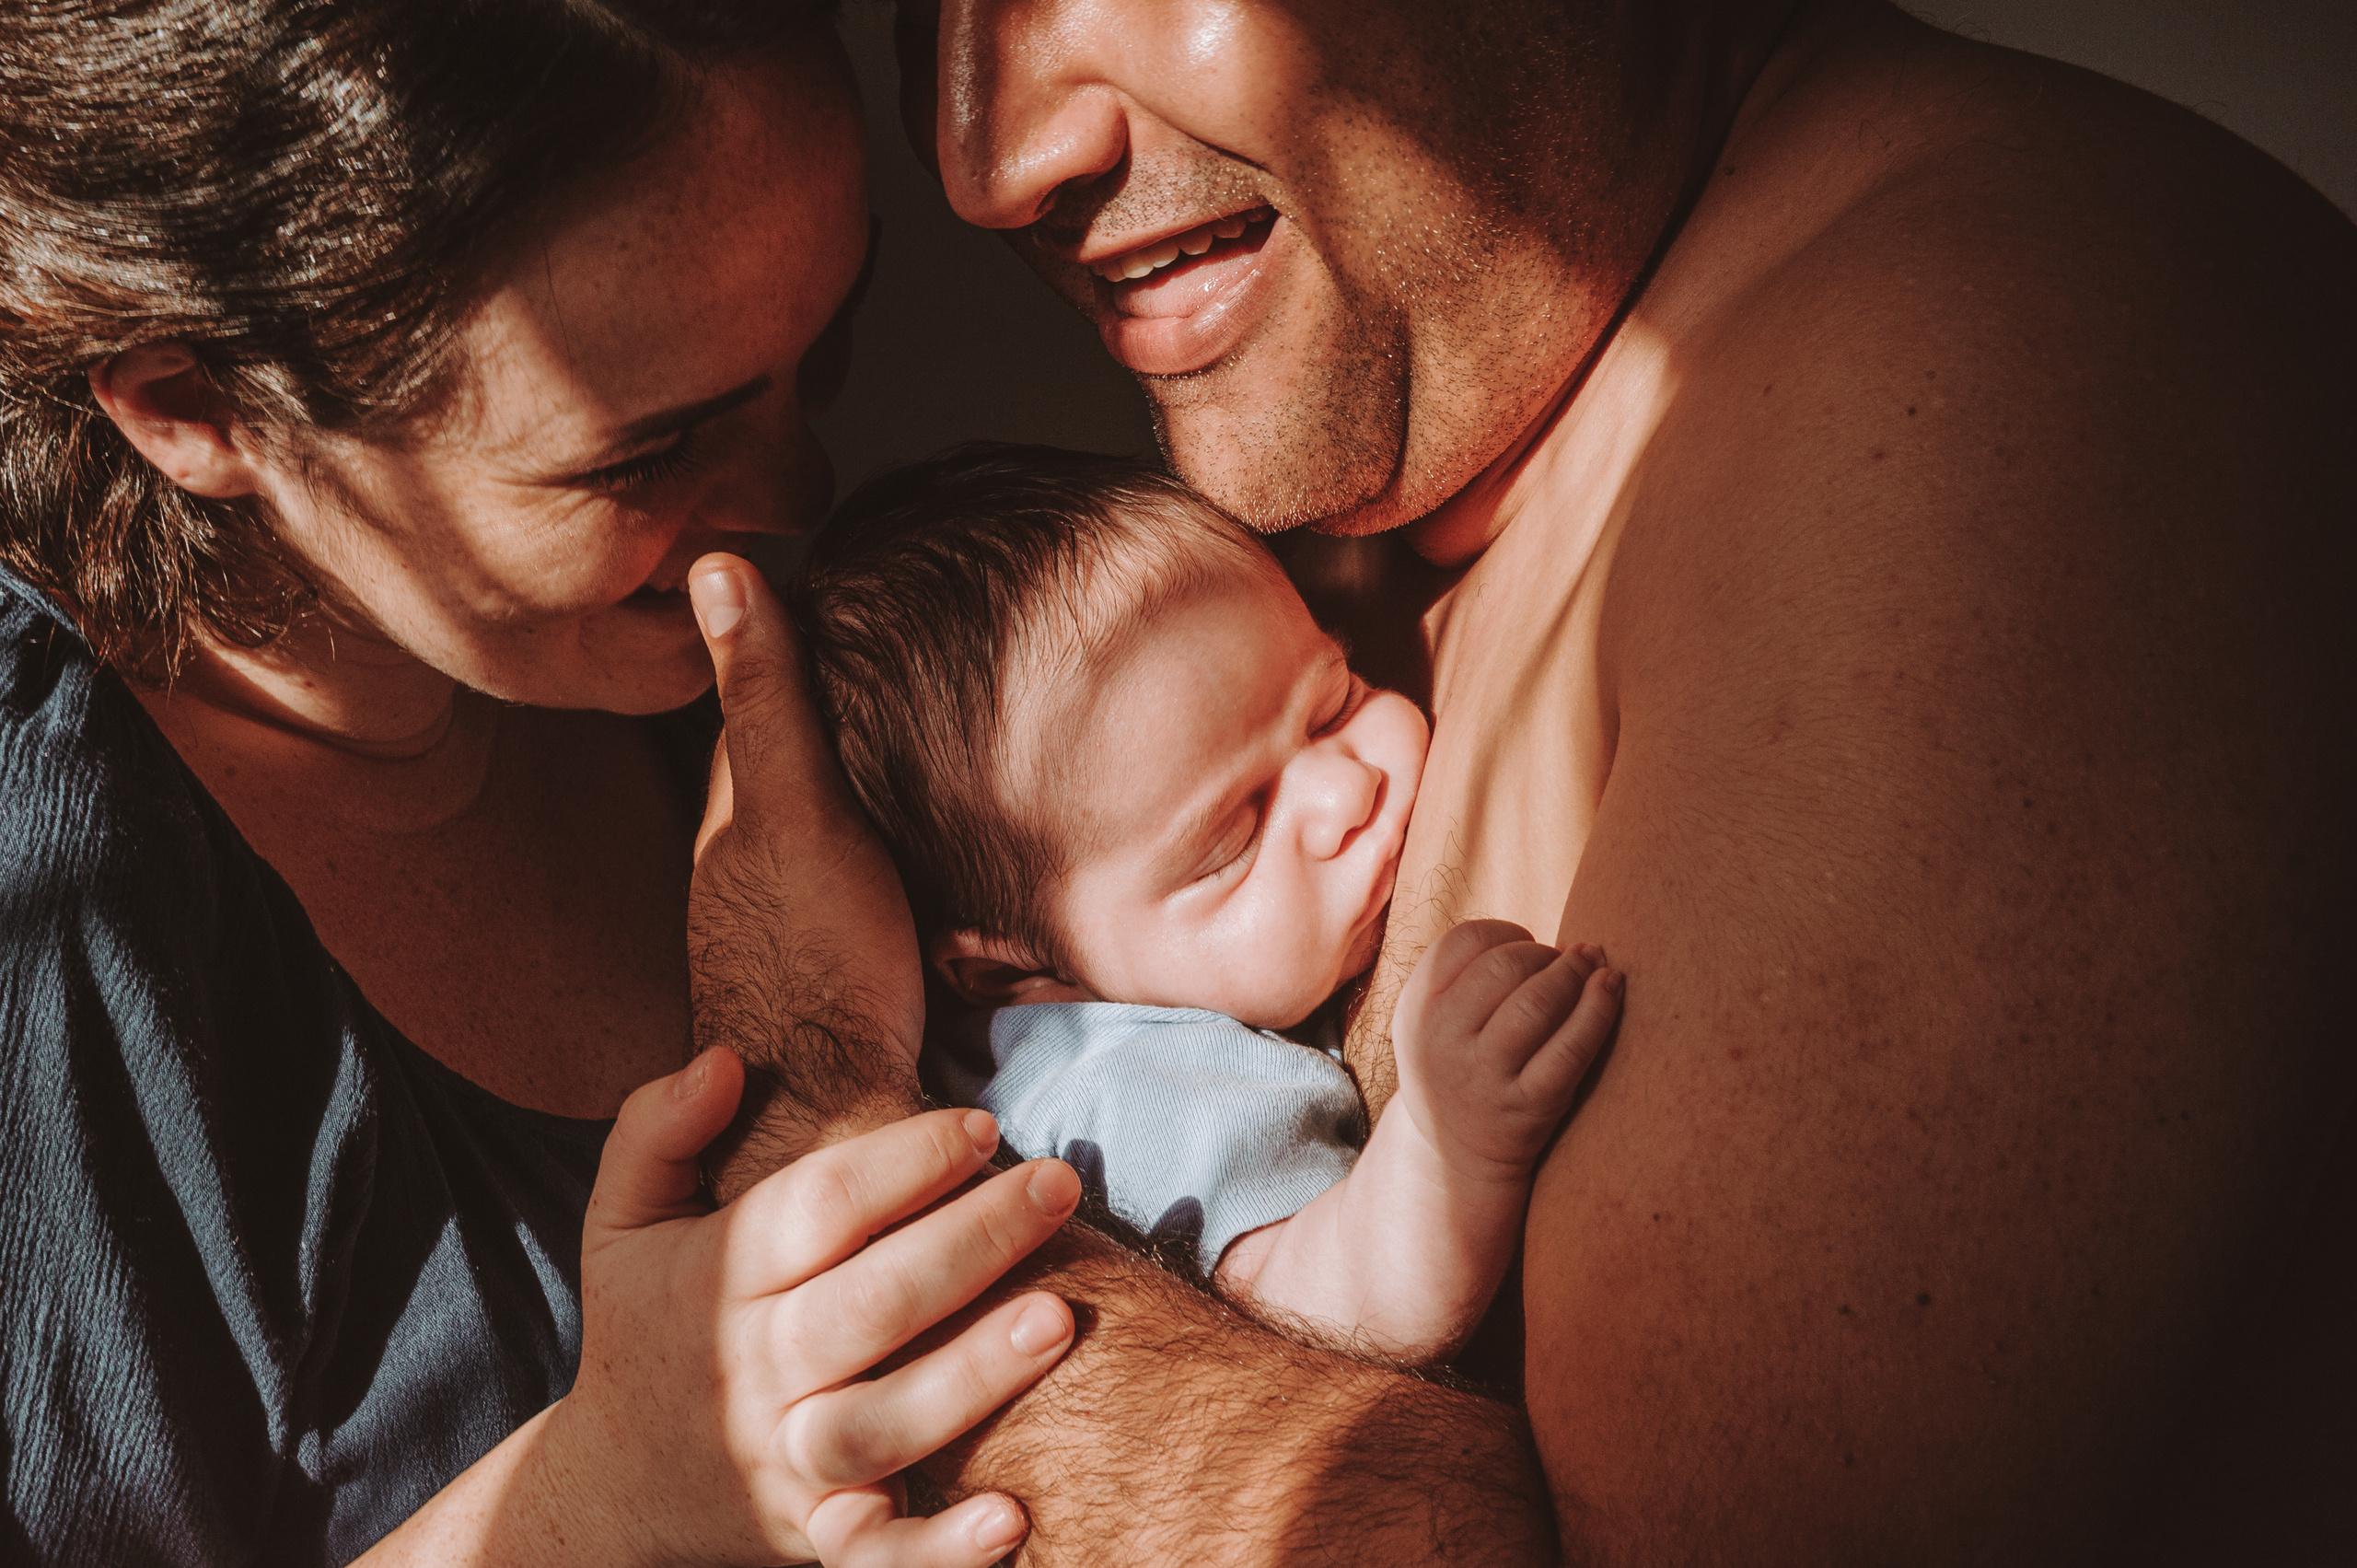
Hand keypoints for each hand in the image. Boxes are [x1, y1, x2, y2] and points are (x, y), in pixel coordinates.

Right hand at [532, 1048, 1083, 1566]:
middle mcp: (755, 1370)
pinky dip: (940, 1550)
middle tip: (1057, 1183)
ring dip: (973, 1375)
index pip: (815, 1210)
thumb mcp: (622, 1221)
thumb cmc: (651, 1326)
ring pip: (882, 1424)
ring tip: (1061, 1316)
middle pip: (868, 1303)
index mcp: (717, 1279)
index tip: (983, 1124)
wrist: (614, 1489)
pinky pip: (879, 1553)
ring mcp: (788, 1460)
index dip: (900, 1161)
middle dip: (970, 1240)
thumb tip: (724, 1059)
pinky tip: (1012, 1518)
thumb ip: (656, 1129)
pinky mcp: (818, 1537)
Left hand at [687, 554, 926, 1188]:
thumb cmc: (814, 962)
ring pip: (821, 822)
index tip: (815, 575)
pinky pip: (861, 875)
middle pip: (784, 763)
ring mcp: (791, 918)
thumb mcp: (793, 812)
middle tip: (884, 643)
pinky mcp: (839, 962)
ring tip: (916, 726)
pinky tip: (923, 847)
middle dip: (824, 710)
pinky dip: (883, 843)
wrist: (838, 1120)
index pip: (748, 704)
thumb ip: (764, 701)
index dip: (778, 639)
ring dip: (856, 780)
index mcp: (731, 818)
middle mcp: (749, 864)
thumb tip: (710, 565)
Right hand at [1390, 920, 1622, 1178]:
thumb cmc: (1460, 1064)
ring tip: (1595, 967)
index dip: (1506, 933)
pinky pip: (1570, 1050)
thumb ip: (1474, 974)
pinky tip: (1611, 986)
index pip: (1463, 942)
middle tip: (1565, 962)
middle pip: (1504, 966)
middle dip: (1545, 953)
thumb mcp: (1436, 1019)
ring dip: (1576, 973)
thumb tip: (1574, 946)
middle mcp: (1441, 1040)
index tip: (1526, 946)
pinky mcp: (1526, 1107)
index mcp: (1416, 1008)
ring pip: (1538, 1002)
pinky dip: (1598, 1010)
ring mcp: (1484, 1076)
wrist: (1451, 1155)